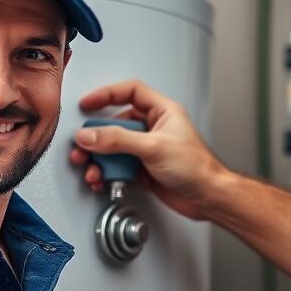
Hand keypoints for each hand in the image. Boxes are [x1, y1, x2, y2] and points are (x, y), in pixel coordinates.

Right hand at [70, 80, 228, 220]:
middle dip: (96, 137)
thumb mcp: (153, 147)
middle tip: (82, 147)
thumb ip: (118, 140)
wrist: (209, 198)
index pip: (130, 92)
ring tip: (91, 169)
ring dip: (99, 160)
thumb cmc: (197, 168)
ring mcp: (147, 150)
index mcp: (162, 112)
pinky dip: (107, 174)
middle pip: (116, 124)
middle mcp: (154, 129)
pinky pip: (118, 168)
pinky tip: (103, 180)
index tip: (87, 104)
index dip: (107, 95)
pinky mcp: (144, 170)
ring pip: (114, 149)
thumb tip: (90, 135)